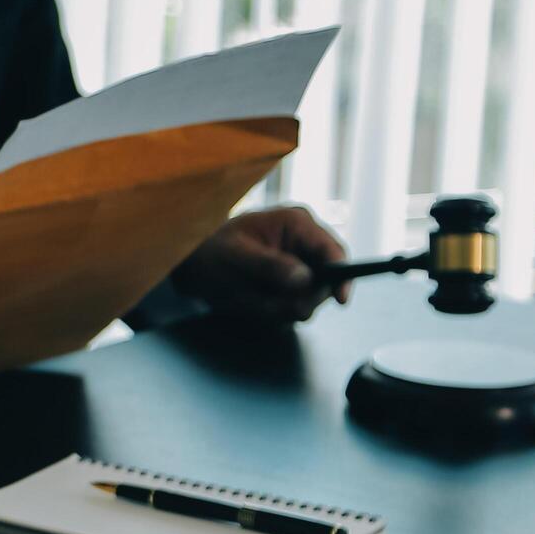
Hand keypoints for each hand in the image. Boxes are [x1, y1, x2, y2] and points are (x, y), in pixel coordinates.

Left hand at [173, 206, 350, 321]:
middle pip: (326, 280)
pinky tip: (252, 301)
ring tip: (250, 298)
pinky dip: (273, 310)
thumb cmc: (209, 252)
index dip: (342, 276)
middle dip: (299, 299)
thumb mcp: (235, 258)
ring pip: (309, 298)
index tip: (341, 299)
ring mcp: (299, 263)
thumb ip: (270, 266)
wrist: (192, 264)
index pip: (332, 250)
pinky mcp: (291, 282)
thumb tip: (304, 278)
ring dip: (280, 307)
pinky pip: (294, 306)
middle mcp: (304, 241)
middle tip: (267, 304)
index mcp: (296, 223)